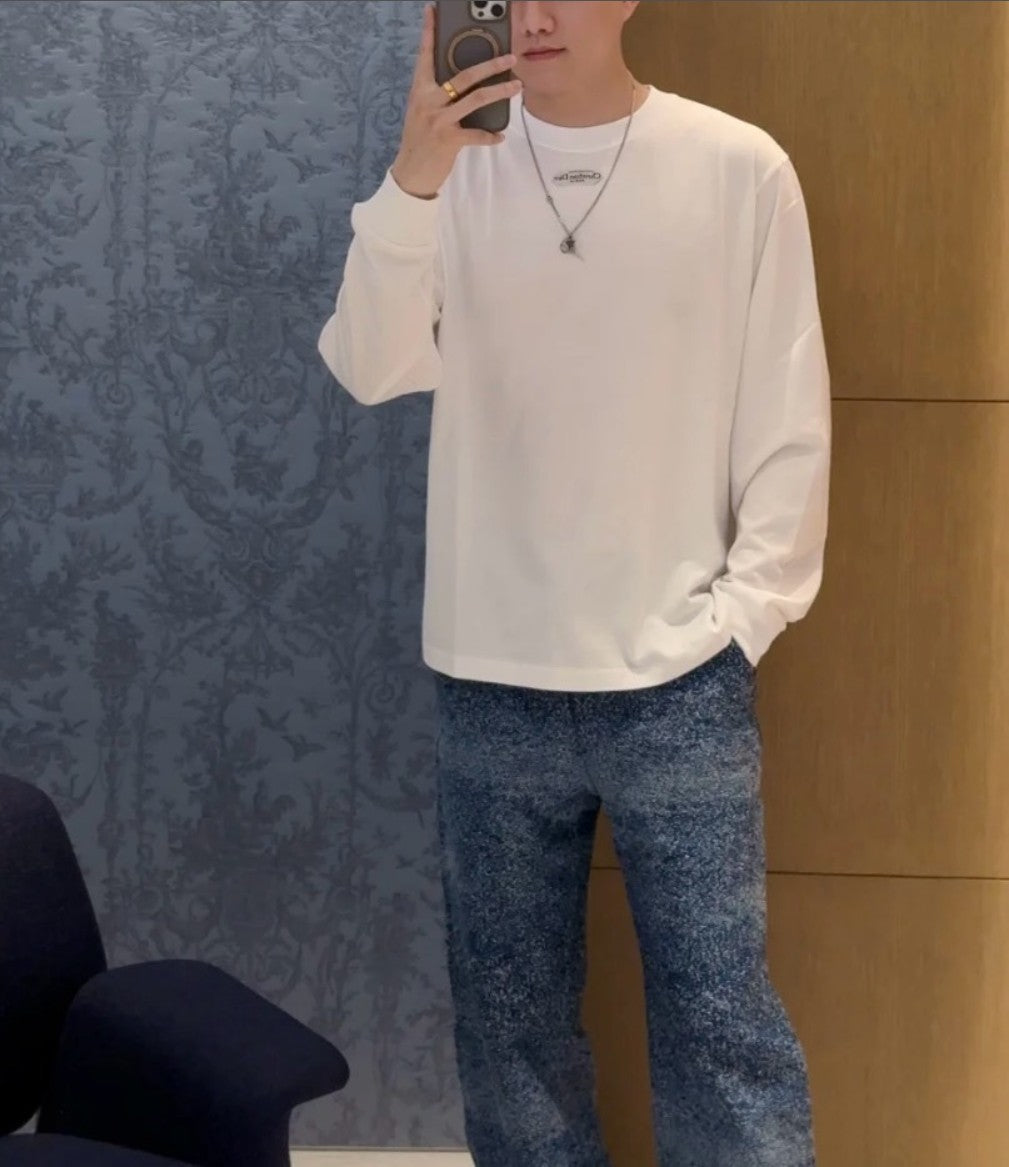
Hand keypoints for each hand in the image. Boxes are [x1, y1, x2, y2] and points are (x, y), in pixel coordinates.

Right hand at [390, 3, 520, 199]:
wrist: (410, 173)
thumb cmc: (418, 140)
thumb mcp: (422, 112)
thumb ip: (436, 95)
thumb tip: (460, 83)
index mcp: (420, 90)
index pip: (425, 55)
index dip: (429, 32)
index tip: (433, 10)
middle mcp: (429, 101)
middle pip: (465, 76)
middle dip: (491, 64)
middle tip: (510, 57)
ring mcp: (439, 120)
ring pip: (476, 99)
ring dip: (500, 91)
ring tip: (517, 86)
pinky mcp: (449, 140)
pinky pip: (476, 135)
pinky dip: (490, 136)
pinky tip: (500, 136)